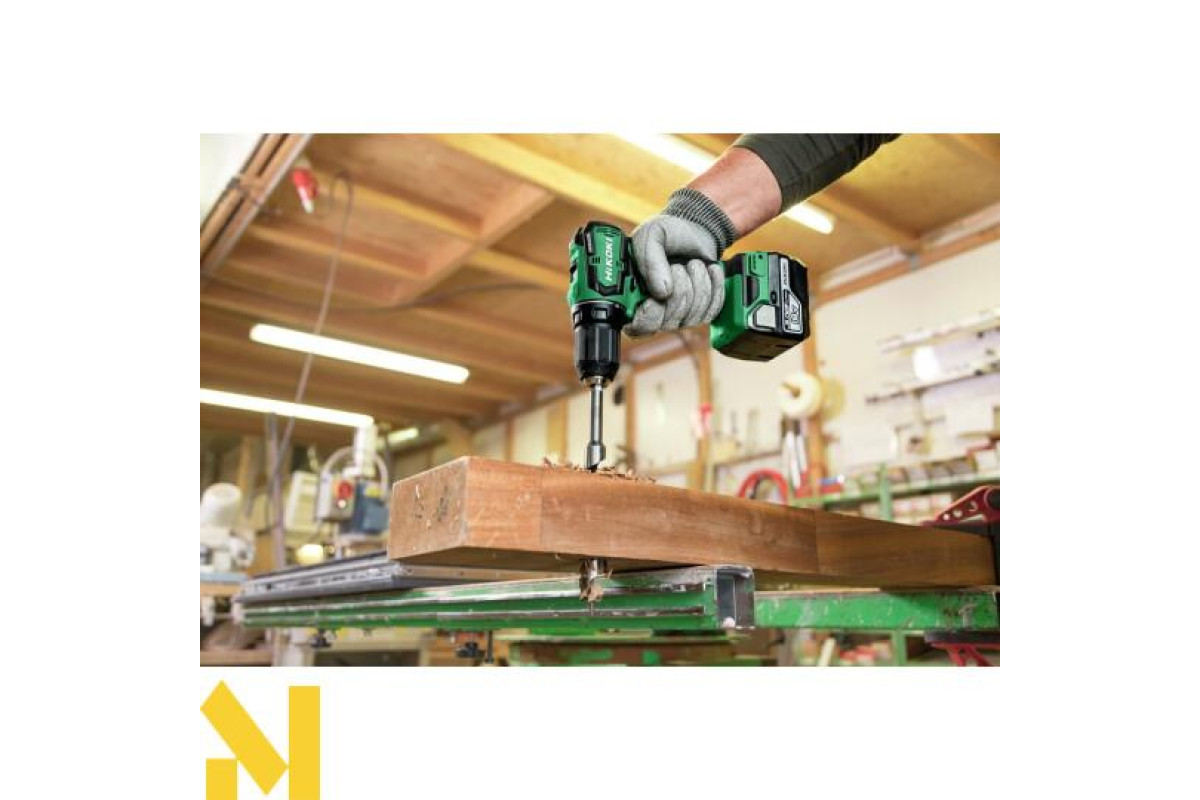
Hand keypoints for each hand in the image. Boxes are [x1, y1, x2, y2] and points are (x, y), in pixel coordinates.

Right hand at [627, 215, 724, 336]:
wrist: (695, 231)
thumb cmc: (668, 235)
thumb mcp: (651, 237)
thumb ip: (650, 261)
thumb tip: (662, 292)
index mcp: (634, 297)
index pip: (637, 326)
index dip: (647, 317)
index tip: (656, 298)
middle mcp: (656, 312)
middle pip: (669, 320)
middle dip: (679, 288)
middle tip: (677, 266)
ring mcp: (680, 315)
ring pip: (693, 314)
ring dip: (697, 283)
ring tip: (692, 264)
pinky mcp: (703, 311)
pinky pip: (711, 308)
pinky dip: (714, 285)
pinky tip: (708, 270)